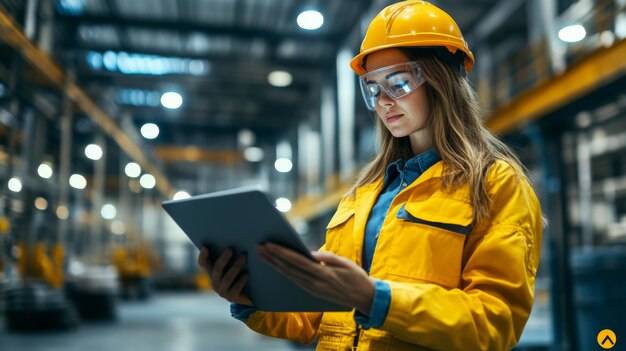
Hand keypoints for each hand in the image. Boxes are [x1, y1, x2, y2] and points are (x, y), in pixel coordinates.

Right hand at [197, 247, 252, 305]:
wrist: (249, 295)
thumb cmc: (240, 275)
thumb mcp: (233, 265)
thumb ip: (230, 256)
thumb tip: (233, 241)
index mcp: (212, 272)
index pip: (203, 263)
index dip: (202, 256)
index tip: (205, 247)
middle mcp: (214, 282)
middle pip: (217, 269)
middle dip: (223, 259)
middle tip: (230, 249)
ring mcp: (222, 291)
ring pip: (227, 278)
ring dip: (235, 267)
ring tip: (243, 257)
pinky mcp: (231, 298)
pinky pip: (235, 288)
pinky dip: (241, 281)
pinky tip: (246, 274)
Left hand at [258, 243, 374, 314]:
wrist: (365, 298)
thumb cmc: (357, 277)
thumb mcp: (345, 263)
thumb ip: (327, 258)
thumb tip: (310, 253)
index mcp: (323, 274)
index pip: (297, 261)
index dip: (282, 253)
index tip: (269, 245)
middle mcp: (315, 283)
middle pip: (289, 269)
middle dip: (273, 258)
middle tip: (259, 248)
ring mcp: (313, 289)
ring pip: (289, 276)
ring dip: (275, 265)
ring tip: (263, 256)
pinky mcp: (313, 292)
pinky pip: (295, 281)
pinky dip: (284, 273)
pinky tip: (277, 267)